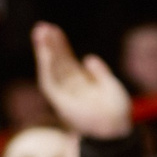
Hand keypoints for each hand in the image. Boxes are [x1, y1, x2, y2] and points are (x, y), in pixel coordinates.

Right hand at [33, 23, 132, 139]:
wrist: (116, 129)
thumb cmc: (116, 112)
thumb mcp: (110, 86)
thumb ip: (99, 72)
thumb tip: (89, 58)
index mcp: (81, 85)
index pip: (67, 62)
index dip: (61, 46)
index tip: (54, 30)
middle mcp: (70, 89)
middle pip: (57, 63)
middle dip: (49, 45)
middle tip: (41, 27)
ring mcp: (65, 96)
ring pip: (50, 70)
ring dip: (44, 52)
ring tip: (39, 34)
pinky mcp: (61, 103)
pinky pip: (50, 83)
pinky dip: (46, 67)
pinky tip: (45, 53)